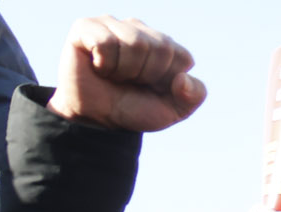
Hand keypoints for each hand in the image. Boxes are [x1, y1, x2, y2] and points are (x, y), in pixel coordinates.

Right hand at [47, 17, 204, 131]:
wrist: (96, 118)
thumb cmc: (135, 109)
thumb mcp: (174, 110)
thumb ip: (194, 96)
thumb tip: (183, 79)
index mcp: (167, 47)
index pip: (183, 57)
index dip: (167, 80)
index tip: (152, 87)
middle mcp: (141, 30)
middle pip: (160, 48)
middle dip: (146, 75)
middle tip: (130, 81)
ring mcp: (114, 25)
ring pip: (134, 43)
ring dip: (125, 70)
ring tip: (114, 74)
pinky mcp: (86, 27)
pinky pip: (105, 42)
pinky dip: (104, 64)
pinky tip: (98, 66)